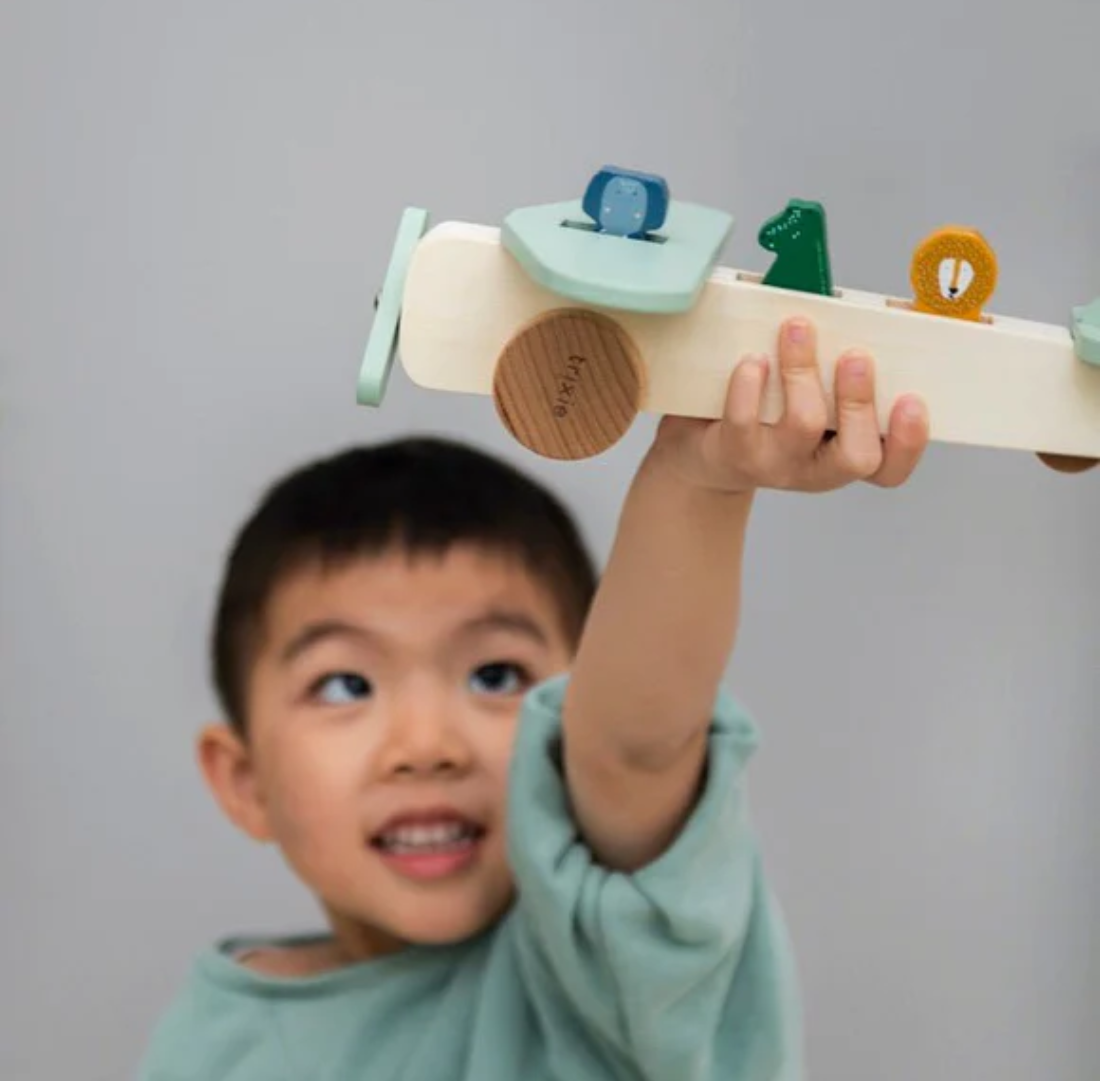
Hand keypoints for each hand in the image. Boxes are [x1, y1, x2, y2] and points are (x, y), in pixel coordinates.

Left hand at [651, 316, 929, 494]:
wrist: (701, 451)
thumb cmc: (766, 413)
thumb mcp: (812, 393)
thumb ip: (841, 359)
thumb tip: (877, 303)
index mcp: (845, 453)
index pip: (890, 468)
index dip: (909, 442)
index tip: (912, 399)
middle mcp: (815, 470)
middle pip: (856, 455)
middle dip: (859, 400)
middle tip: (855, 355)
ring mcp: (774, 465)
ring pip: (802, 426)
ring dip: (803, 371)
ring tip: (797, 329)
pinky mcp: (734, 453)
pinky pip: (745, 420)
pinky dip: (749, 384)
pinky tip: (752, 360)